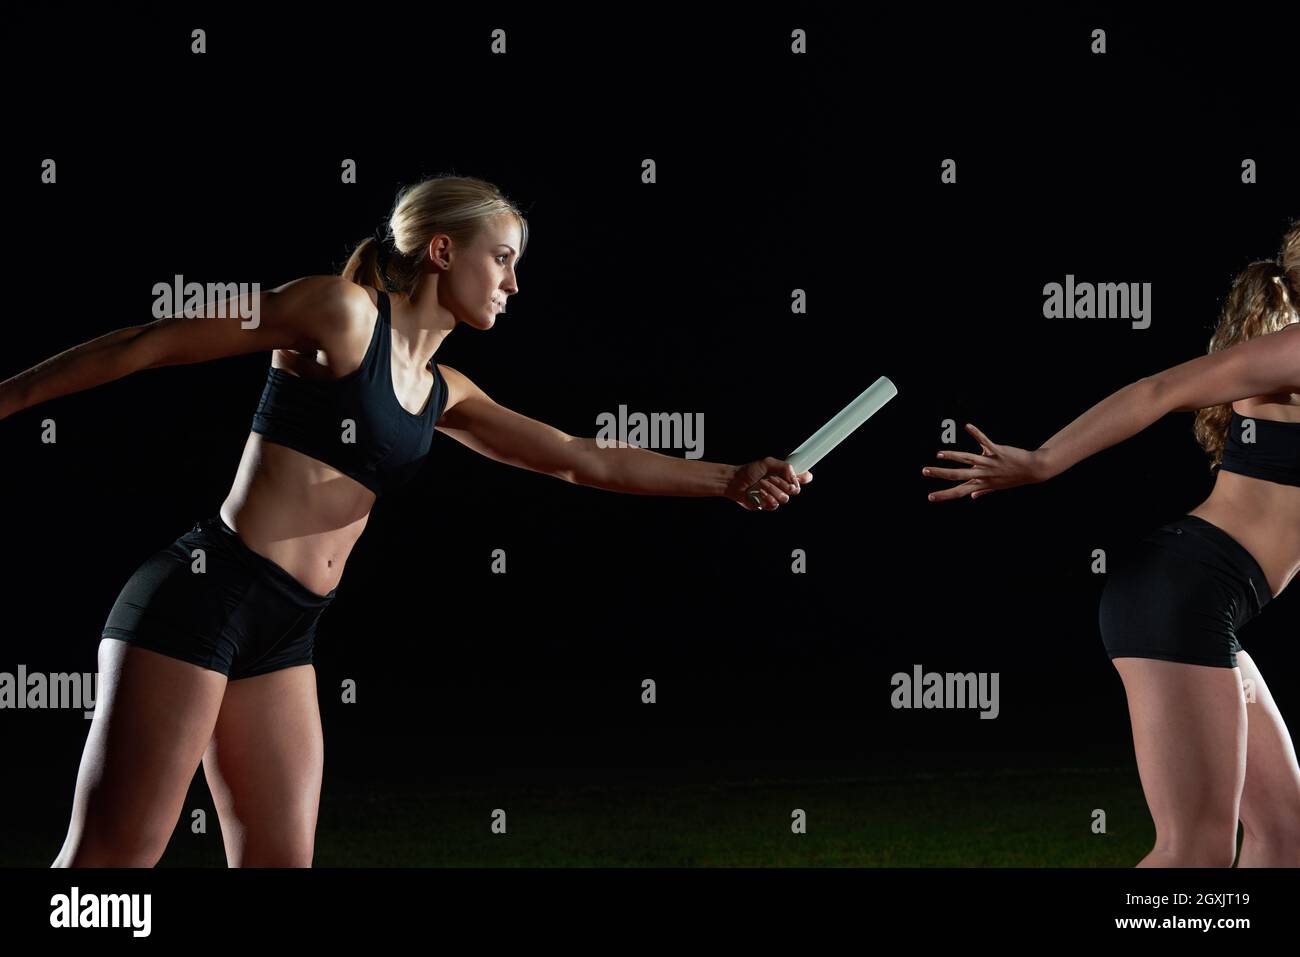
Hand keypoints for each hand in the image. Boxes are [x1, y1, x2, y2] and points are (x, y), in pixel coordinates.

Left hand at [726, 457, 813, 510]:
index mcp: (785, 475)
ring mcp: (775, 496)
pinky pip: (774, 505)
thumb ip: (784, 467)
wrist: (734, 482)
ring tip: (761, 484)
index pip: (803, 478)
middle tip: (771, 478)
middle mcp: (782, 486)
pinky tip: (759, 492)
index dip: (804, 478)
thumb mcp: (767, 463)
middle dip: (783, 484)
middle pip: (796, 490)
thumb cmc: (749, 471)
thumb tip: (795, 477)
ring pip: (785, 498)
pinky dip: (767, 497)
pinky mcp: (767, 505)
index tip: (799, 477)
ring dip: (772, 490)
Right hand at [922, 423, 1050, 501]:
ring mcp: (989, 463)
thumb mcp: (997, 487)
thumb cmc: (1014, 478)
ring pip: (968, 459)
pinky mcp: (997, 451)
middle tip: (925, 471)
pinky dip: (976, 433)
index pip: (959, 491)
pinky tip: (967, 426)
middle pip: (958, 475)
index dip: (944, 495)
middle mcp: (983, 474)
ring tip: (939, 455)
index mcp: (981, 484)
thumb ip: (983, 491)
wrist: (1033, 470)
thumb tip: (972, 496)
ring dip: (952, 456)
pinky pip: (985, 442)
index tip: (930, 497)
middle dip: (940, 473)